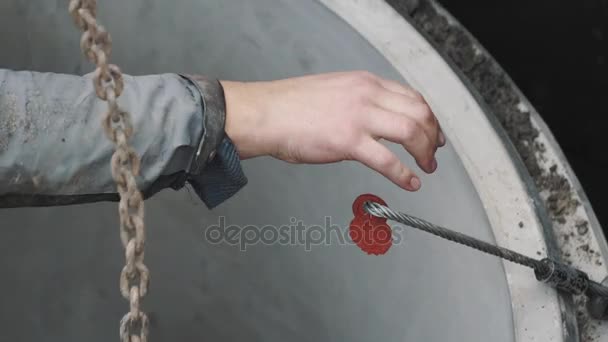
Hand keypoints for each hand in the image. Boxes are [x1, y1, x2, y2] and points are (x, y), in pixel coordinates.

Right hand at [220, 71, 444, 190]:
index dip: (428, 117)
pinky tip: (410, 183)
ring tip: (426, 168)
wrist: (266, 113)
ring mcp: (358, 117)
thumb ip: (359, 101)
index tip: (432, 131)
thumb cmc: (290, 106)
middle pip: (419, 112)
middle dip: (433, 135)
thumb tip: (375, 121)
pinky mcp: (348, 141)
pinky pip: (387, 160)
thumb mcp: (334, 91)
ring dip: (424, 153)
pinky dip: (404, 174)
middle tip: (434, 151)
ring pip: (411, 132)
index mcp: (364, 83)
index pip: (411, 96)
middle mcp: (367, 95)